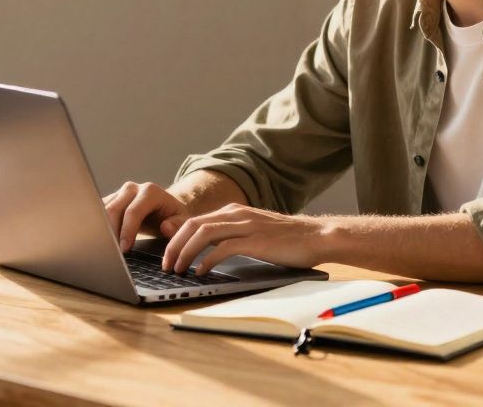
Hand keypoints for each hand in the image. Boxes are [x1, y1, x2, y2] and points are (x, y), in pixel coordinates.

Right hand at [102, 181, 190, 251]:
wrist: (164, 209)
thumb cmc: (174, 218)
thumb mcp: (183, 222)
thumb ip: (178, 225)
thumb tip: (165, 227)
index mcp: (150, 192)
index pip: (133, 212)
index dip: (127, 232)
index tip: (124, 250)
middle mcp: (132, 188)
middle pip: (113, 209)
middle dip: (110, 232)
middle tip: (111, 252)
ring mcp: (119, 193)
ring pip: (102, 211)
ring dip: (102, 230)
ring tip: (105, 249)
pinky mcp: (110, 200)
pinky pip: (98, 213)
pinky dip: (99, 228)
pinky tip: (101, 242)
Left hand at [162, 203, 333, 275]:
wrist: (316, 236)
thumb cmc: (286, 239)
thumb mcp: (252, 231)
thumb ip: (230, 235)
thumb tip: (207, 250)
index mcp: (233, 211)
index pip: (194, 221)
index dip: (175, 237)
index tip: (166, 254)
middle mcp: (236, 214)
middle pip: (193, 225)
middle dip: (173, 245)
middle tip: (165, 264)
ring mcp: (246, 226)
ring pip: (203, 234)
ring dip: (185, 252)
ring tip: (177, 269)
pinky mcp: (256, 241)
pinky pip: (223, 248)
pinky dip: (207, 260)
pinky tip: (201, 271)